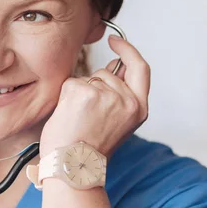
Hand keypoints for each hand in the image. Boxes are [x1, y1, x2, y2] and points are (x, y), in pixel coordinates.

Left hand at [40, 35, 149, 157]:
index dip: (128, 51)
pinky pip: (72, 82)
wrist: (73, 167)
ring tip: (79, 120)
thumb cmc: (89, 150)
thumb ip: (119, 95)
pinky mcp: (85, 92)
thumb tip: (112, 66)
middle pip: (108, 72)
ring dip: (79, 93)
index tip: (116, 41)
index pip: (140, 68)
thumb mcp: (117, 123)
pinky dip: (66, 96)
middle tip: (85, 114)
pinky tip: (68, 116)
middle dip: (93, 84)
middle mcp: (127, 100)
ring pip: (88, 78)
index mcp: (139, 108)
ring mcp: (106, 94)